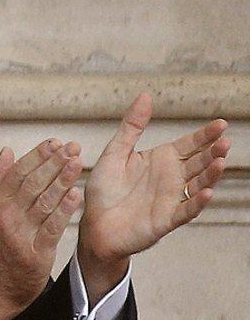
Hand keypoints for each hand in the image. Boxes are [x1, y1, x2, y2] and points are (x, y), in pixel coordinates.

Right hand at [0, 140, 83, 319]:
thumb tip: (7, 152)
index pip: (17, 173)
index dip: (37, 156)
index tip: (54, 143)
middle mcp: (4, 215)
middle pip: (32, 183)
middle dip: (54, 163)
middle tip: (72, 147)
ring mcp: (19, 234)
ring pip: (43, 201)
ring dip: (61, 181)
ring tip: (77, 163)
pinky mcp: (35, 253)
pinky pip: (51, 227)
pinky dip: (64, 210)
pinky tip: (75, 196)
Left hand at [77, 93, 229, 301]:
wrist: (94, 224)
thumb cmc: (105, 189)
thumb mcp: (115, 153)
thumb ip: (132, 127)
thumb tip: (145, 95)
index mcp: (161, 160)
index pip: (189, 144)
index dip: (205, 135)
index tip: (221, 124)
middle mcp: (171, 178)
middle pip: (198, 162)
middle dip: (213, 152)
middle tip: (225, 142)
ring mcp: (171, 199)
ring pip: (198, 184)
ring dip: (210, 174)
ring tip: (220, 161)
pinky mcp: (166, 219)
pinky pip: (186, 210)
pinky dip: (197, 202)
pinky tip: (207, 192)